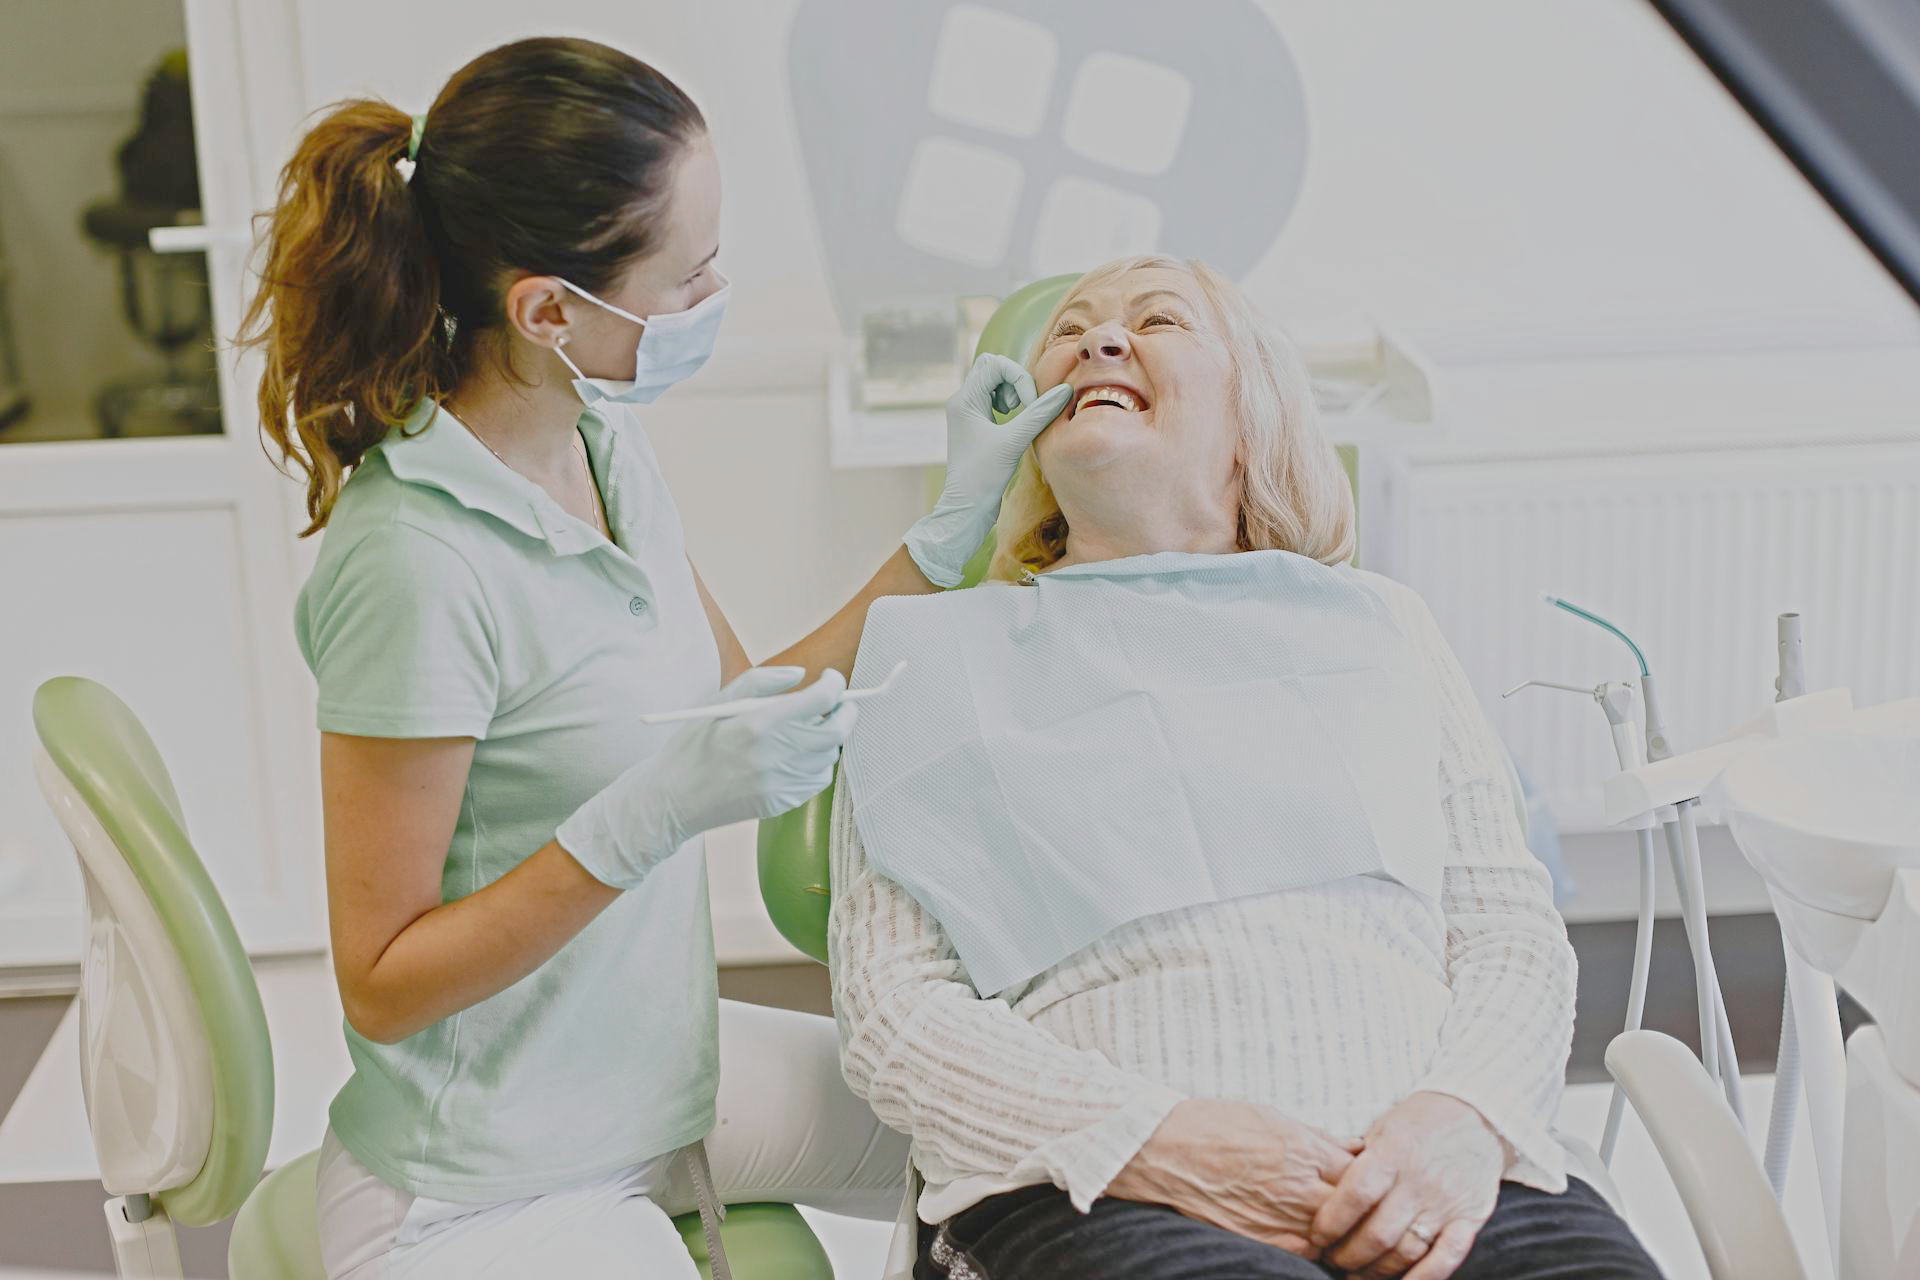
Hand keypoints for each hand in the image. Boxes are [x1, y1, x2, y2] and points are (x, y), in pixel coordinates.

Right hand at [555, 666, 855, 887]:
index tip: (830, 679)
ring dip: (827, 738)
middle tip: (837, 702)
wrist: (672, 800)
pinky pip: (817, 779)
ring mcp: (781, 783)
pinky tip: (795, 755)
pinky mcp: (782, 802)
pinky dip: (816, 762)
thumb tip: (800, 674)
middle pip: (836, 731)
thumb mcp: (717, 702)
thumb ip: (761, 681)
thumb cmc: (691, 746)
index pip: (820, 700)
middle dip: (845, 711)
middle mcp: (775, 755)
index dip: (834, 685)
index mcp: (758, 724)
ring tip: (807, 729)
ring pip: (829, 756)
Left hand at [903, 353, 1071, 586]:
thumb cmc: (984, 476)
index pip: (995, 364)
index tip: (1029, 406)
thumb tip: (1065, 390)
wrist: (967, 507)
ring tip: (1018, 415)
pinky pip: (993, 397)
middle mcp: (962, 401)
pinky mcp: (976, 424)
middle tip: (1022, 405)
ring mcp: (968, 412)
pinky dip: (1009, 403)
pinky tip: (1015, 424)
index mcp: (964, 400)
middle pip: (991, 366)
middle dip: (1014, 379)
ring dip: (1012, 391)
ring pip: (993, 380)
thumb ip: (1039, 414)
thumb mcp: (1014, 442)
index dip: (1019, 378)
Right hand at [1107, 1099, 1360, 1257]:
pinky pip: (1303, 1253)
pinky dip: (1312, 1246)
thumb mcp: (1272, 1117)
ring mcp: (1279, 1219)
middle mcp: (1297, 1188)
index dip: (1372, 1178)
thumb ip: (1320, 1138)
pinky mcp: (1260, 1242)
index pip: (1364, 1174)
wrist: (1162, 1151)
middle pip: (1355, 1210)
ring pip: (1334, 1237)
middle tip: (1364, 1207)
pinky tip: (1307, 1234)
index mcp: (1303, 1151)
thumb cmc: (1214, 1126)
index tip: (1371, 1179)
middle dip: (1363, 1209)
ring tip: (1339, 1223)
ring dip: (1341, 1231)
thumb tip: (1358, 1147)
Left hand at [1311, 1092, 1505, 1279]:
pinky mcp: (1470, 1219)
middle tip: (1333, 1259)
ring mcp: (1446, 1203)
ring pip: (1407, 1251)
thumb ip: (1355, 1161)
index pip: (1356, 1195)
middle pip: (1378, 1233)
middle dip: (1348, 1254)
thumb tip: (1319, 1191)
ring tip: (1357, 1275)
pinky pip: (1446, 1258)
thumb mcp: (1381, 1129)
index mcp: (1392, 1154)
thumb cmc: (1418, 1124)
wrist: (1475, 1116)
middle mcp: (1419, 1181)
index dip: (1332, 1222)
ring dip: (1377, 1271)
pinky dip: (1423, 1278)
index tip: (1317, 1236)